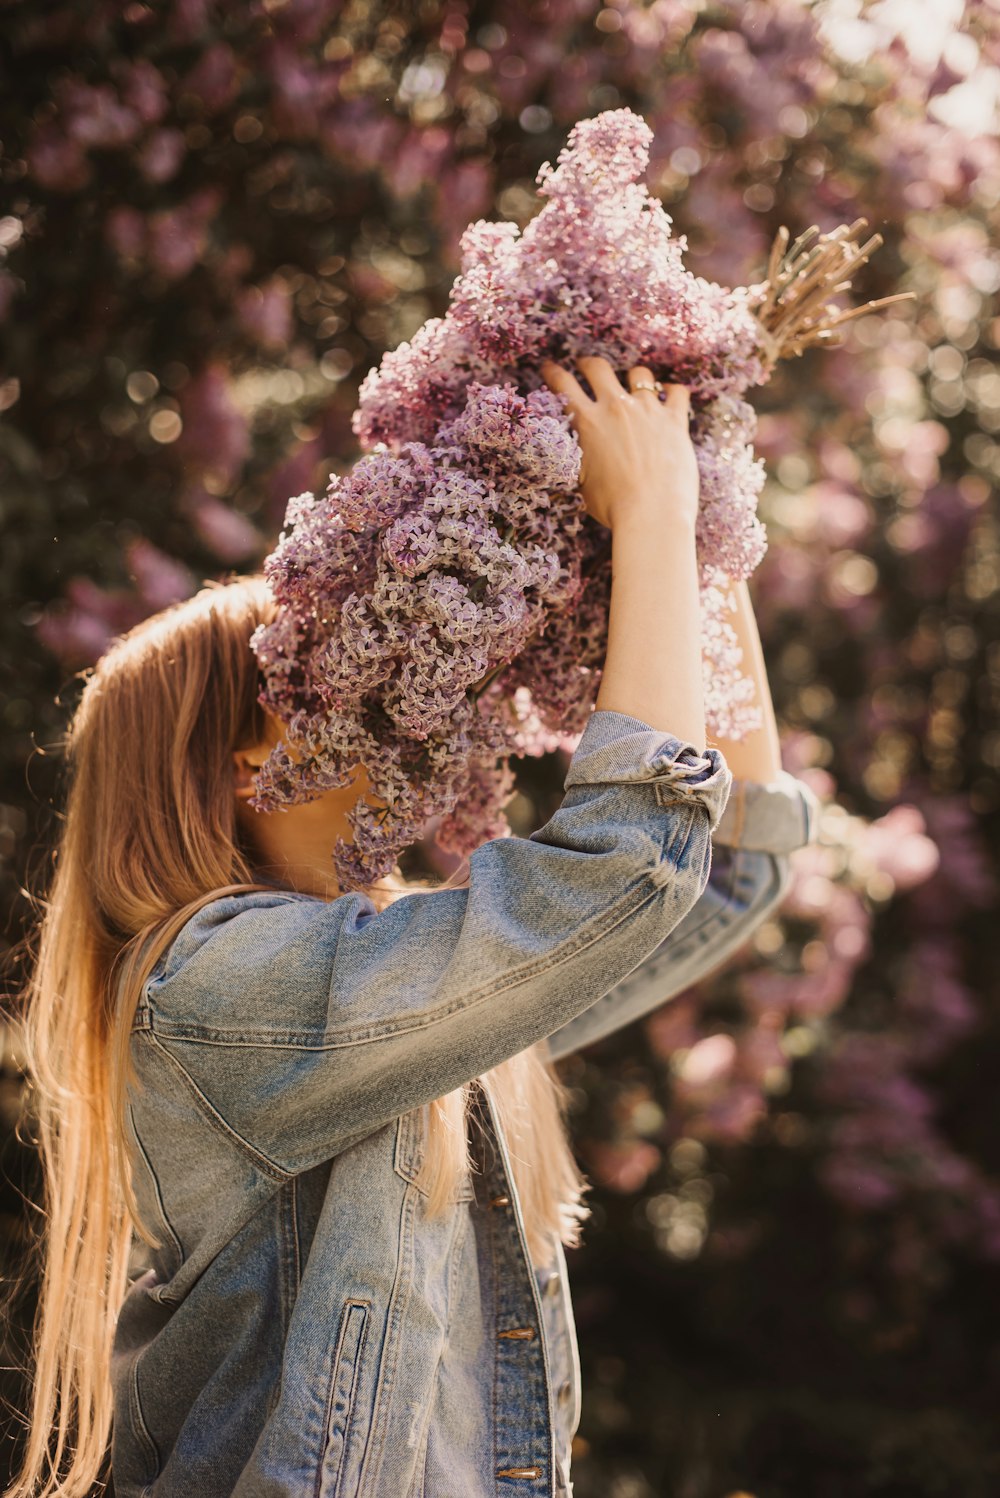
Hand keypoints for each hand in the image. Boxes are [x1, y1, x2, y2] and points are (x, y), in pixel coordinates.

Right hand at [539, 356, 697, 531]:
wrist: (652, 515)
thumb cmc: (612, 507)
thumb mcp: (581, 480)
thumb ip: (578, 455)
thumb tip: (573, 449)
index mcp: (587, 422)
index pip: (563, 384)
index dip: (553, 372)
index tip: (549, 367)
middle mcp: (616, 408)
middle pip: (598, 368)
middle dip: (588, 364)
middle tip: (586, 367)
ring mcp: (648, 410)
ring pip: (640, 374)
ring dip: (634, 378)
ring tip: (634, 385)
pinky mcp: (675, 420)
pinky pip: (676, 392)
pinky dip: (671, 392)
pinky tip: (669, 397)